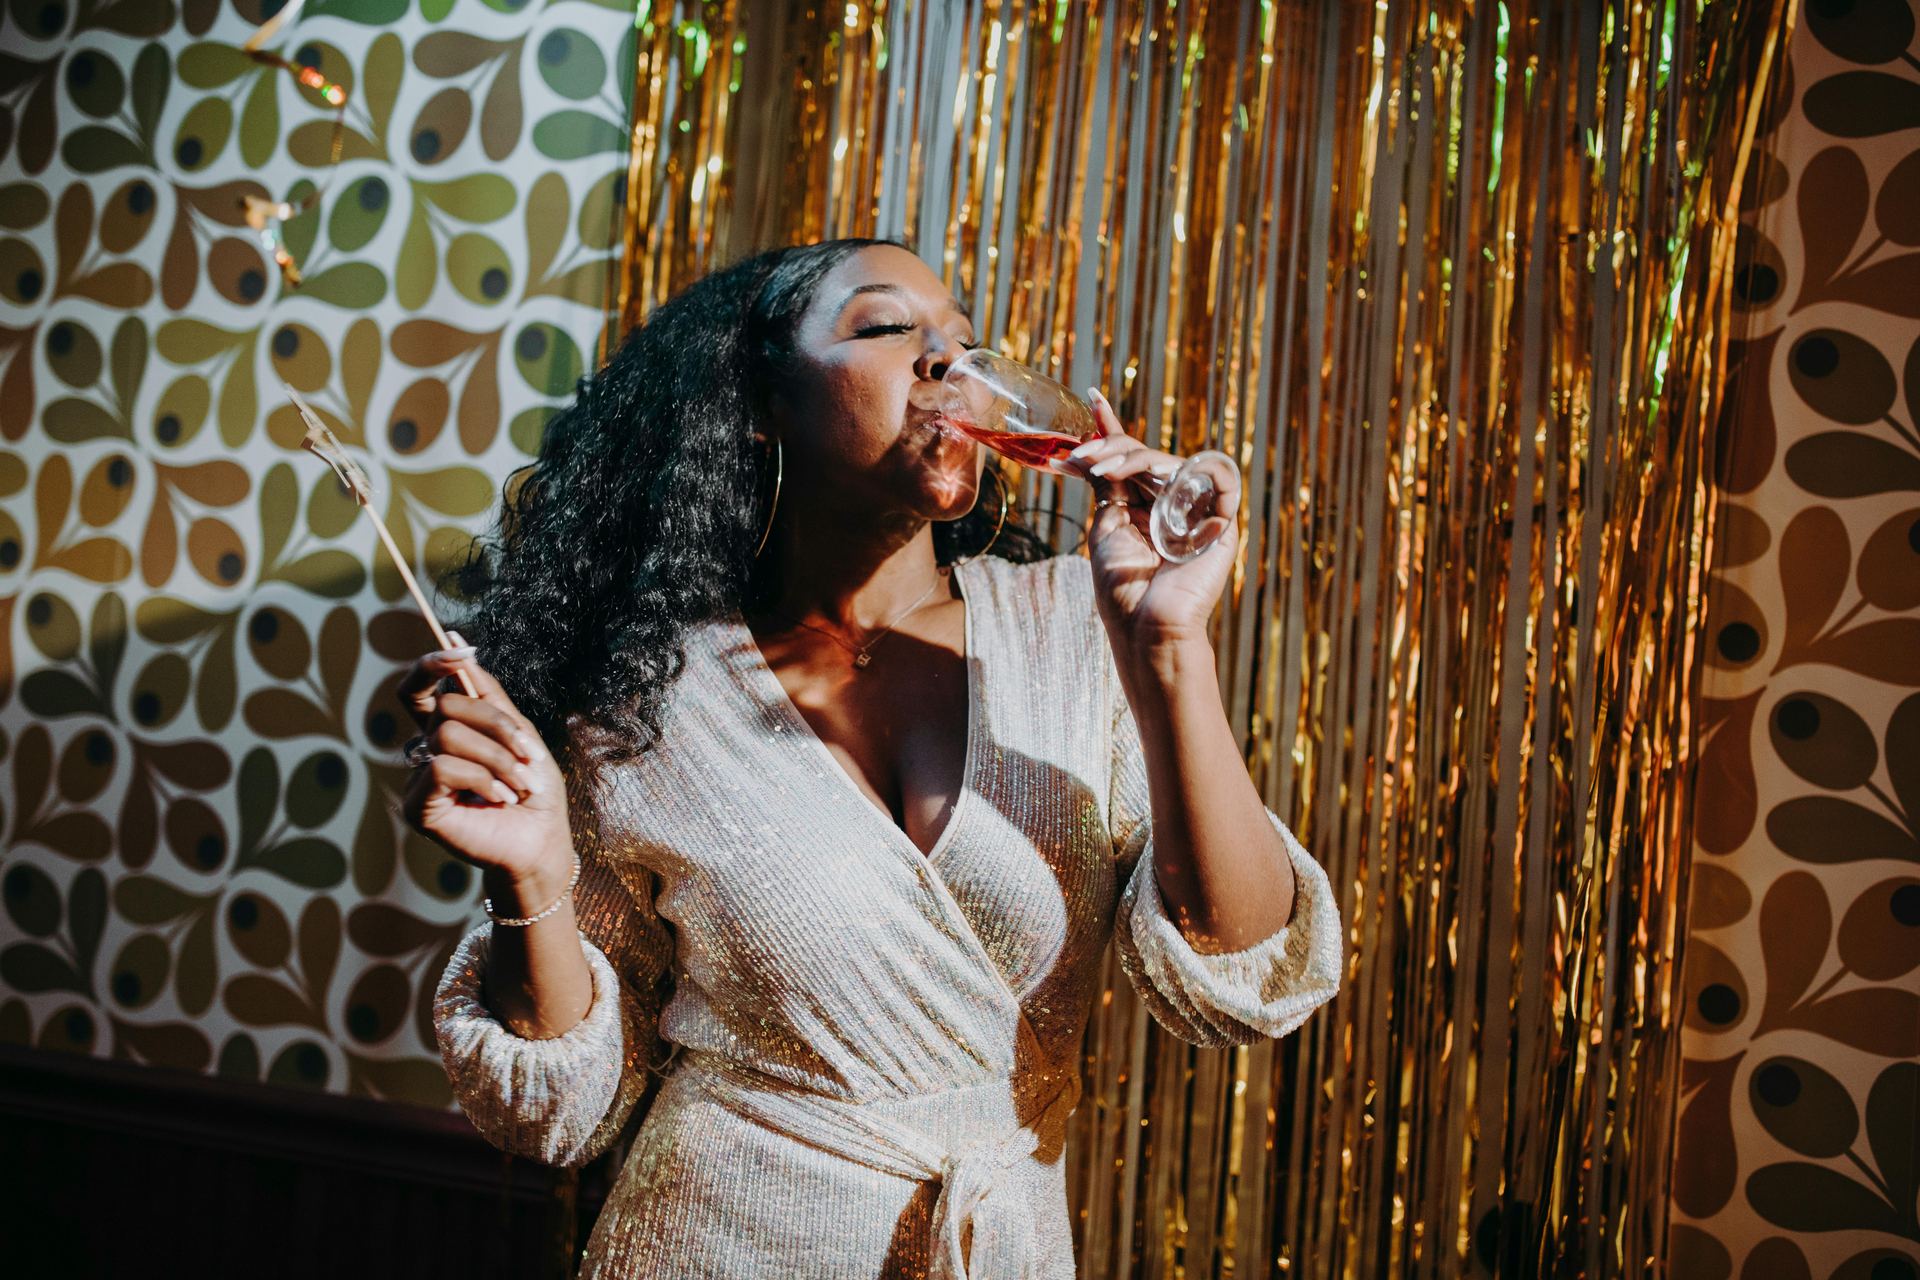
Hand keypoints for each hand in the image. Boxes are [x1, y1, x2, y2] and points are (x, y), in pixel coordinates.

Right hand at [395, 631, 572, 891]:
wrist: (541, 838)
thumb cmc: (533, 789)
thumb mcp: (519, 731)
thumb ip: (487, 692)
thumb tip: (456, 639)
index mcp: (449, 729)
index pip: (421, 688)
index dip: (432, 664)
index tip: (462, 652)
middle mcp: (428, 749)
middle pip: (445, 705)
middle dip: (496, 724)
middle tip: (527, 752)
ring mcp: (420, 777)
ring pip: (447, 734)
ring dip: (496, 757)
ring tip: (519, 784)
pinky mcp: (418, 804)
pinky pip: (442, 767)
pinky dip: (482, 778)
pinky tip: (500, 797)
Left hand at [1066, 388, 1238, 654]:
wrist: (1146, 627)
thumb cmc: (1124, 587)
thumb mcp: (1107, 525)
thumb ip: (1107, 485)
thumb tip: (1087, 451)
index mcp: (1145, 507)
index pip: (1131, 459)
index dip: (1113, 428)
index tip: (1092, 398)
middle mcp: (1173, 505)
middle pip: (1146, 456)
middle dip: (1111, 447)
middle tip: (1082, 457)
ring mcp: (1198, 511)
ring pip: (1170, 462)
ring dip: (1133, 458)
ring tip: (1101, 469)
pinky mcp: (1223, 520)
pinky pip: (1220, 476)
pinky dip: (1190, 470)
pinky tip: (1158, 480)